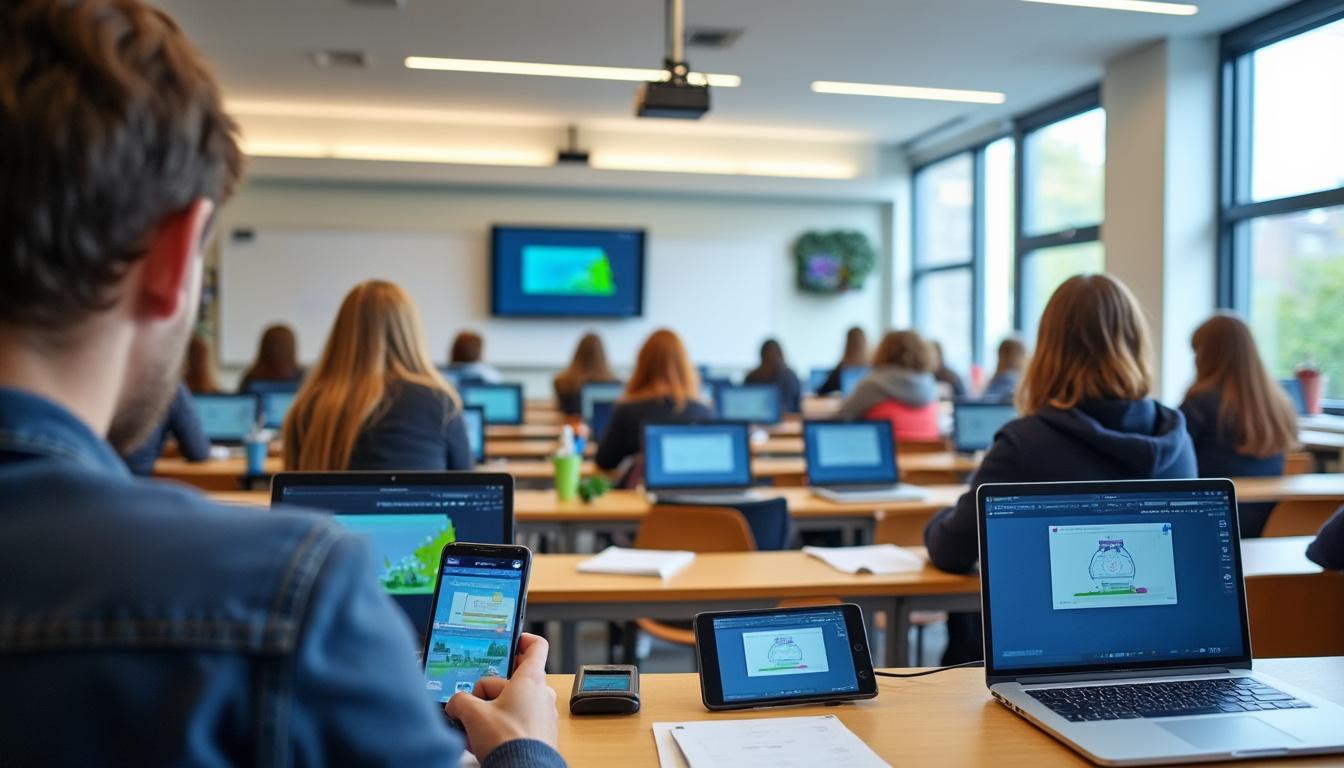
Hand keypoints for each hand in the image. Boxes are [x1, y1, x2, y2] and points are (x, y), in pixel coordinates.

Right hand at [446, 633, 558, 759]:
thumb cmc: (508, 741)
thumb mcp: (474, 715)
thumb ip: (460, 701)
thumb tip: (454, 704)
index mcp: (530, 679)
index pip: (536, 646)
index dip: (523, 638)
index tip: (512, 639)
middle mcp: (541, 693)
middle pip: (512, 680)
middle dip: (489, 691)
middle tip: (472, 705)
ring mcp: (543, 714)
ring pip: (513, 702)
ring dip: (493, 712)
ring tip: (475, 730)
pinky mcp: (541, 733)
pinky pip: (518, 721)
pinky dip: (502, 726)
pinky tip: (485, 740)